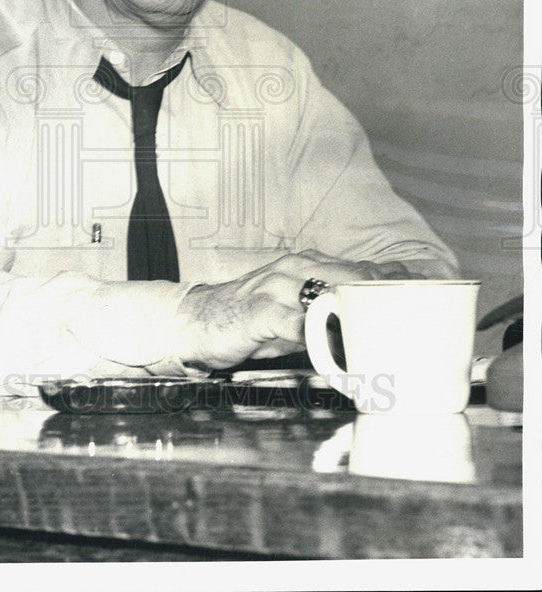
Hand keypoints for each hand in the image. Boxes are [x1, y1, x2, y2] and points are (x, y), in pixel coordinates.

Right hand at [173, 249, 423, 369]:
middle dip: (387, 300)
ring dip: (360, 318)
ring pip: (329, 295)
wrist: (195, 322)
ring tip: (388, 339)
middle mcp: (294, 268)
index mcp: (306, 264)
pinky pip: (295, 323)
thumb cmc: (249, 320)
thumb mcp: (293, 312)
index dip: (393, 284)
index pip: (360, 269)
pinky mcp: (259, 312)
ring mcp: (276, 287)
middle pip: (353, 278)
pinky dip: (318, 338)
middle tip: (416, 325)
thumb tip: (374, 333)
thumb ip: (329, 316)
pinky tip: (337, 353)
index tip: (423, 301)